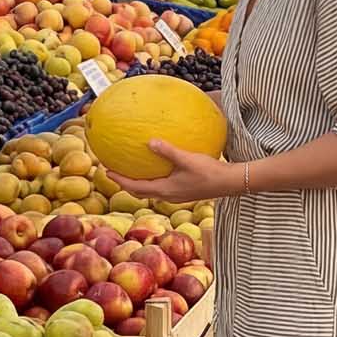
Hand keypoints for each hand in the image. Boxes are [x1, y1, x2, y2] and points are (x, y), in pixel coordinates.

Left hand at [109, 141, 234, 203]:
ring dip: (138, 182)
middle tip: (112, 170)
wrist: (230, 183)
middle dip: (125, 182)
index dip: (119, 180)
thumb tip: (149, 141)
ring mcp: (176, 194)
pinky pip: (161, 185)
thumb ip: (168, 151)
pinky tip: (158, 165)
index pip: (135, 187)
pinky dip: (152, 178)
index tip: (106, 170)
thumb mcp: (187, 159)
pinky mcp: (183, 191)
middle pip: (140, 191)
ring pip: (150, 190)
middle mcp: (168, 195)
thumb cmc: (210, 172)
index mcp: (165, 190)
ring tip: (130, 168)